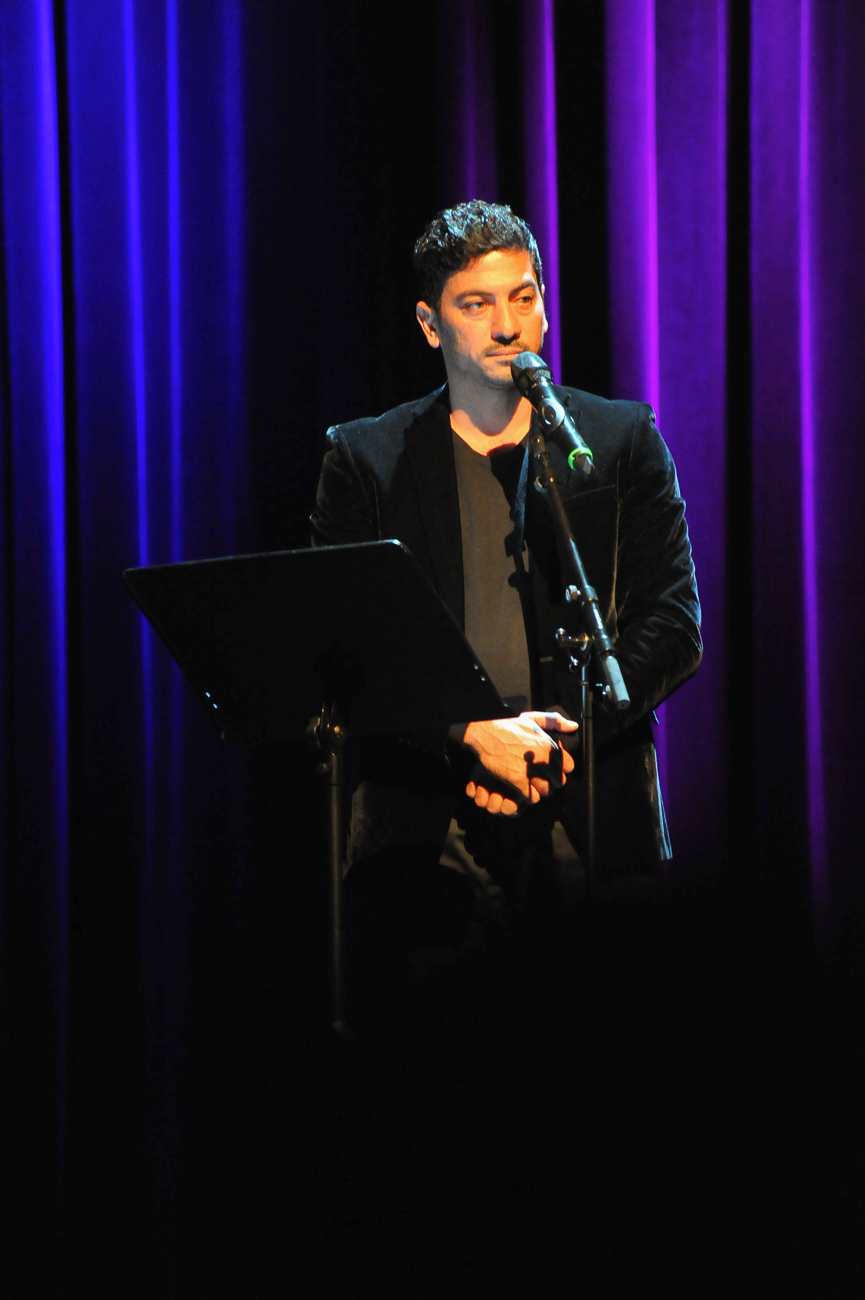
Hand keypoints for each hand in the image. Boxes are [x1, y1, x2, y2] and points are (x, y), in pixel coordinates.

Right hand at [463, 711, 578, 815]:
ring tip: (531, 785)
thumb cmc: (508, 725)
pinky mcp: (518, 781)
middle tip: (539, 779)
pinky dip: (527, 796)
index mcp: (549, 745)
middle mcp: (543, 759)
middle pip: (558, 781)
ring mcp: (532, 771)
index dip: (560, 769)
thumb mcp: (533, 718)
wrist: (486, 732)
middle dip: (550, 782)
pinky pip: (531, 797)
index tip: (550, 769)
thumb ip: (554, 721)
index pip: (568, 766)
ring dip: (539, 790)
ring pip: (546, 791)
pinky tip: (521, 789)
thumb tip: (573, 726)